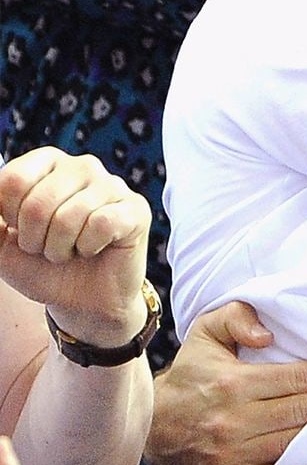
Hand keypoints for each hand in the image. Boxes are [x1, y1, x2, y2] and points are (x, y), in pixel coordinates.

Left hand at [0, 148, 149, 345]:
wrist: (80, 301)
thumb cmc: (41, 266)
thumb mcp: (0, 243)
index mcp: (47, 163)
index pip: (13, 180)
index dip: (9, 217)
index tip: (20, 230)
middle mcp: (82, 166)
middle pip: (38, 202)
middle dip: (34, 240)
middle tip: (45, 248)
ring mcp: (113, 186)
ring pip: (70, 216)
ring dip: (60, 248)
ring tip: (68, 252)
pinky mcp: (136, 209)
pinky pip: (102, 223)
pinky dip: (89, 246)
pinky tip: (94, 249)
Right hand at [148, 301, 306, 464]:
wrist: (151, 430)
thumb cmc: (190, 377)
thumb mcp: (204, 334)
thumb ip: (235, 317)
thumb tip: (267, 335)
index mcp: (233, 385)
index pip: (300, 379)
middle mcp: (234, 423)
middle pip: (306, 411)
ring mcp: (234, 457)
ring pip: (299, 441)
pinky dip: (306, 461)